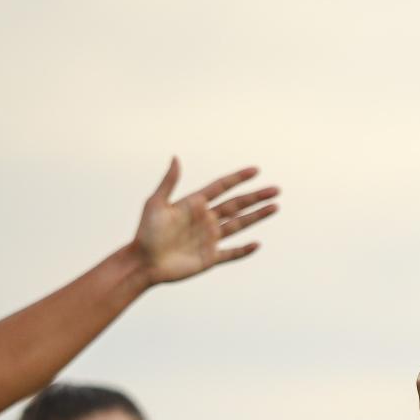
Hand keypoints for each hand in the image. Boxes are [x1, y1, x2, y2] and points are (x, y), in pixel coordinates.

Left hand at [134, 158, 279, 283]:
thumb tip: (176, 158)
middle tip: (275, 189)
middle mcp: (206, 219)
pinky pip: (231, 253)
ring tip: (275, 207)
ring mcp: (210, 239)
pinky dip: (244, 250)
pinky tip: (256, 244)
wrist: (143, 262)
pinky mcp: (210, 257)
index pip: (221, 187)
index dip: (238, 179)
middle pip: (237, 205)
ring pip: (239, 224)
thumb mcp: (155, 203)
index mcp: (194, 204)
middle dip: (256, 197)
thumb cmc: (145, 232)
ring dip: (257, 216)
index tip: (256, 170)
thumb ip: (169, 182)